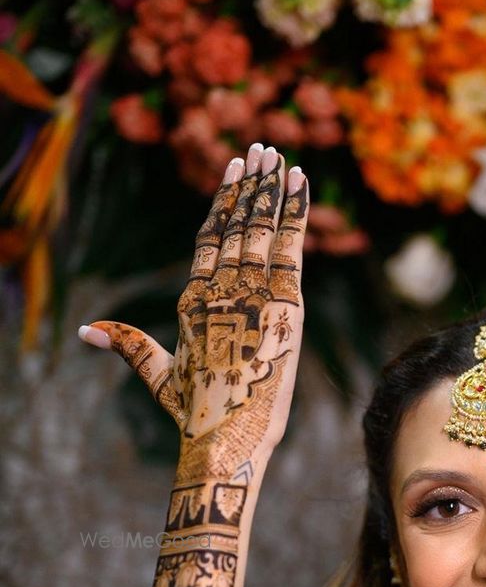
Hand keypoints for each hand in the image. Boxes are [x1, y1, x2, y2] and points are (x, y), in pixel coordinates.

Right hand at [79, 142, 308, 471]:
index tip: (235, 169)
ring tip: (280, 156)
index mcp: (194, 301)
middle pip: (238, 226)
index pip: (211, 238)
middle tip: (262, 148)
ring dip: (272, 190)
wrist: (227, 439)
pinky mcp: (284, 306)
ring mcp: (253, 295)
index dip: (224, 201)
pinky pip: (291, 247)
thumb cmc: (195, 414)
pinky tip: (301, 182)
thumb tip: (85, 330)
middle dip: (251, 185)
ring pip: (263, 229)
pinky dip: (296, 212)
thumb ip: (127, 344)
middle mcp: (222, 291)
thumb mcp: (159, 374)